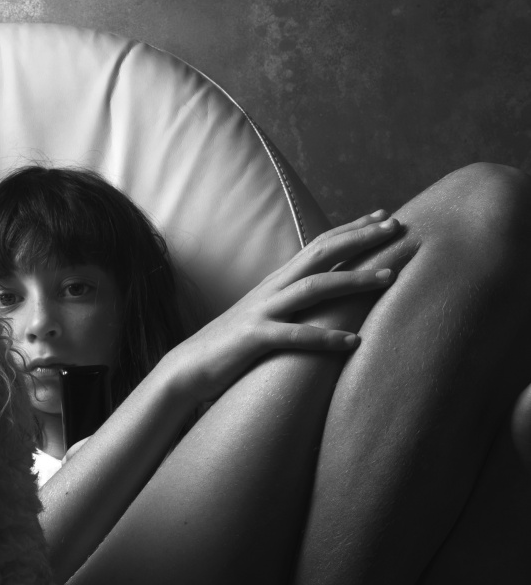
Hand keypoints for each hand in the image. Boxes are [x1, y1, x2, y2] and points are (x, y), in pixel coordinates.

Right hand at [156, 210, 410, 404]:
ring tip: (389, 277)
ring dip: (354, 280)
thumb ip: (292, 299)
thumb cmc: (231, 344)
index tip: (384, 216)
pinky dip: (325, 338)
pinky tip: (352, 342)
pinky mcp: (253, 339)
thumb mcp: (266, 313)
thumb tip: (323, 293)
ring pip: (314, 287)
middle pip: (321, 253)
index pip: (319, 245)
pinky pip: (295, 336)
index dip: (351, 229)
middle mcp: (272, 289)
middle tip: (397, 226)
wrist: (187, 368)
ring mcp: (262, 312)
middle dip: (360, 238)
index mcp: (276, 281)